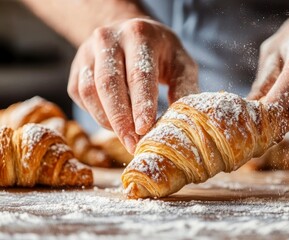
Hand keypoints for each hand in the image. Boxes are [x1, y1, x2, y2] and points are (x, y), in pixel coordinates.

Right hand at [68, 18, 198, 152]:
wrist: (131, 32)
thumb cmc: (161, 53)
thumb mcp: (180, 63)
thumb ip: (184, 88)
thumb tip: (183, 119)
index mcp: (139, 34)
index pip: (139, 74)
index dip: (141, 104)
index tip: (144, 129)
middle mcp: (108, 38)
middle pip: (109, 83)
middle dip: (121, 119)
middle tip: (133, 144)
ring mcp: (87, 51)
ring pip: (90, 91)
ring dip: (107, 120)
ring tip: (126, 138)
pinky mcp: (76, 67)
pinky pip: (80, 95)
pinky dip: (96, 114)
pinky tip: (114, 123)